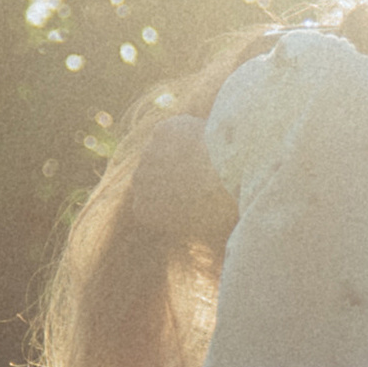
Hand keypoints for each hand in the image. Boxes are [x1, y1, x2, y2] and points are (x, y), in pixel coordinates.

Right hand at [131, 112, 235, 247]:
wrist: (229, 172)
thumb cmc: (222, 208)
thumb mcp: (206, 230)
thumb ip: (192, 227)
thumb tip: (205, 235)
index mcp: (144, 211)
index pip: (151, 205)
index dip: (173, 200)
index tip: (194, 200)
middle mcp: (138, 182)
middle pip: (153, 177)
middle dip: (170, 176)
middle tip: (203, 177)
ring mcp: (148, 154)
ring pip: (161, 152)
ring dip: (177, 153)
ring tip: (208, 157)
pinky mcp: (163, 130)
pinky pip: (173, 131)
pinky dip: (186, 133)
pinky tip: (205, 139)